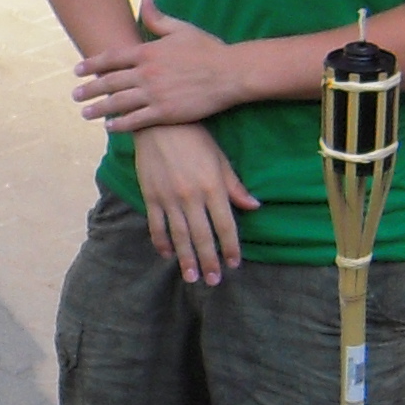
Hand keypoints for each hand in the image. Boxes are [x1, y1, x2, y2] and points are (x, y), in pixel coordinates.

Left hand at [74, 0, 254, 133]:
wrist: (230, 73)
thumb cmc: (208, 49)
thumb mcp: (181, 29)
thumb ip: (158, 18)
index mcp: (148, 52)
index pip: (111, 58)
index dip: (92, 65)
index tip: (78, 70)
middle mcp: (146, 73)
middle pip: (109, 82)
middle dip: (90, 89)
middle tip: (75, 95)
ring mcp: (154, 94)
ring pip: (118, 103)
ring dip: (99, 108)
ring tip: (85, 113)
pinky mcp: (165, 112)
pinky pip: (136, 120)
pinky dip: (120, 124)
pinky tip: (110, 127)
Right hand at [133, 123, 256, 284]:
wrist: (159, 123)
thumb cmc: (195, 139)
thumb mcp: (220, 159)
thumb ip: (234, 186)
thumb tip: (254, 207)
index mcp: (213, 187)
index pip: (225, 225)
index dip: (230, 247)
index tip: (234, 264)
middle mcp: (191, 197)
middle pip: (202, 236)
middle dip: (209, 261)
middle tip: (213, 281)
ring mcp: (169, 198)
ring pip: (179, 236)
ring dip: (186, 259)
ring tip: (191, 277)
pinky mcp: (151, 196)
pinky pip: (156, 225)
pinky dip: (161, 242)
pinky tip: (167, 255)